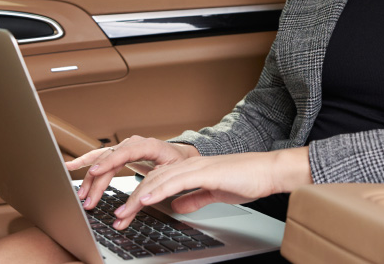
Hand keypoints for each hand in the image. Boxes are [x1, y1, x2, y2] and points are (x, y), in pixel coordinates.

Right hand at [65, 136, 198, 210]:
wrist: (181, 155)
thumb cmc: (178, 164)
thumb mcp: (174, 174)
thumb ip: (158, 186)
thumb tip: (142, 202)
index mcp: (149, 145)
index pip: (125, 152)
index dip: (109, 162)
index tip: (95, 173)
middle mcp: (133, 143)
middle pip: (109, 161)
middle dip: (97, 182)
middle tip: (89, 202)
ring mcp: (125, 147)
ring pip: (102, 160)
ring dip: (90, 179)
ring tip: (82, 196)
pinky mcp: (120, 153)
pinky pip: (100, 157)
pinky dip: (85, 161)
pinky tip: (70, 166)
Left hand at [110, 147, 310, 229]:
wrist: (267, 171)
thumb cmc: (246, 180)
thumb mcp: (214, 193)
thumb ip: (194, 198)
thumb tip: (177, 207)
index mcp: (188, 169)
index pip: (155, 181)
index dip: (137, 197)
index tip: (125, 214)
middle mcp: (187, 165)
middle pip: (150, 181)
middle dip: (129, 200)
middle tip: (116, 218)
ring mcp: (195, 167)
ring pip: (157, 181)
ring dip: (137, 199)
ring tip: (123, 214)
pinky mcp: (204, 172)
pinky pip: (175, 182)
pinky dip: (157, 192)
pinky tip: (144, 201)